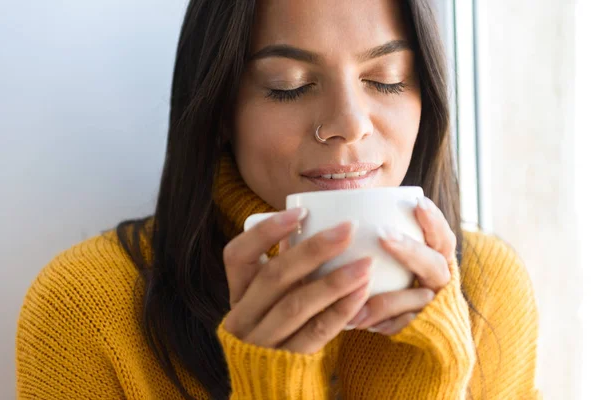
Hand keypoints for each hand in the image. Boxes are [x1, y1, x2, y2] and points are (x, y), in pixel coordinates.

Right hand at [223, 208, 371, 353]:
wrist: (273, 382)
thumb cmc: (280, 324)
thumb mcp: (273, 298)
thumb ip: (287, 269)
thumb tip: (322, 224)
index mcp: (238, 293)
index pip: (237, 256)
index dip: (265, 231)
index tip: (300, 212)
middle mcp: (243, 316)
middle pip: (274, 276)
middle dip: (313, 249)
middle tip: (348, 229)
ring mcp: (263, 341)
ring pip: (296, 304)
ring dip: (334, 281)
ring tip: (365, 263)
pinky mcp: (288, 360)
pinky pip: (316, 332)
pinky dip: (341, 311)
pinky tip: (363, 293)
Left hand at [347, 197, 456, 333]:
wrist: (394, 318)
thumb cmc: (382, 270)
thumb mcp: (380, 248)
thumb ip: (370, 231)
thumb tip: (334, 203)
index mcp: (435, 255)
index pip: (442, 236)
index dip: (435, 221)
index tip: (418, 203)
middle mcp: (437, 279)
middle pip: (434, 265)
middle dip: (409, 249)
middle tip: (382, 235)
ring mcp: (431, 306)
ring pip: (418, 301)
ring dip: (389, 300)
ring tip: (360, 297)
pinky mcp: (418, 329)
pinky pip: (403, 328)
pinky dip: (382, 323)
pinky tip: (359, 320)